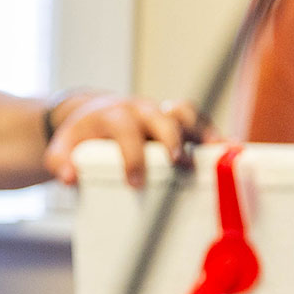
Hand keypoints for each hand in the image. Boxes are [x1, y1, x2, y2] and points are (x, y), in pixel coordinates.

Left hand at [43, 95, 214, 186]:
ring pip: (189, 114)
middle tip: (178, 165)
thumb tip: (68, 176)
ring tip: (216, 156)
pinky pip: (204, 124)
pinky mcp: (182, 124)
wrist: (93, 118)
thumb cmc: (83, 137)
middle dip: (172, 141)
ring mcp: (165, 115)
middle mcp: (144, 111)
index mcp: (115, 115)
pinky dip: (218, 137)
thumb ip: (61, 161)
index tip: (134, 182)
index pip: (124, 129)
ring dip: (203, 133)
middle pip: (164, 118)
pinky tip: (232, 154)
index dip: (131, 155)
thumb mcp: (64, 146)